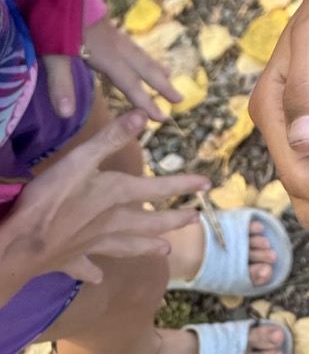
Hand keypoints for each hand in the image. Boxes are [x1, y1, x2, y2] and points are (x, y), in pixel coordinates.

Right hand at [0, 110, 209, 301]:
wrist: (20, 245)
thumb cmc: (51, 199)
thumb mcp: (81, 158)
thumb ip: (112, 137)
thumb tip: (145, 115)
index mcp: (117, 196)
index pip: (159, 187)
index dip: (183, 184)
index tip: (207, 185)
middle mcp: (111, 223)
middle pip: (149, 222)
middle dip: (173, 219)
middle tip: (194, 219)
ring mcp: (92, 245)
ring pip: (127, 246)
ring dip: (146, 246)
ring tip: (165, 249)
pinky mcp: (70, 260)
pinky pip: (87, 267)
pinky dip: (94, 270)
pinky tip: (100, 276)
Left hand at [42, 16, 182, 121]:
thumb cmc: (53, 20)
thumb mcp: (52, 54)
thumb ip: (61, 84)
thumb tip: (68, 115)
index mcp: (106, 54)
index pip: (130, 83)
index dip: (146, 101)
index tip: (163, 117)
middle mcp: (115, 45)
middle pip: (144, 67)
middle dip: (162, 84)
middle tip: (181, 98)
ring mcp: (113, 34)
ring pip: (140, 53)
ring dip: (155, 67)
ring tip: (169, 75)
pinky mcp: (105, 26)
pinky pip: (131, 45)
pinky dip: (141, 53)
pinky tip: (136, 52)